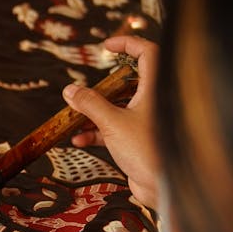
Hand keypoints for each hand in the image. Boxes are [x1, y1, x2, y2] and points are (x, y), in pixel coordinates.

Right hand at [63, 35, 158, 208]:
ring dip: (94, 113)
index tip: (107, 46)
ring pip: (117, 108)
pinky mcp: (137, 141)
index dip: (128, 43)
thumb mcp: (112, 123)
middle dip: (101, 87)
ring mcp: (145, 122)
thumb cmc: (148, 152)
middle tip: (84, 90)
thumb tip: (70, 90)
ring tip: (73, 118)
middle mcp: (152, 102)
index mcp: (155, 89)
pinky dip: (96, 133)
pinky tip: (79, 140)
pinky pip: (113, 130)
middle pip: (125, 83)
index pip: (146, 53)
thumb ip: (90, 105)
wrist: (162, 188)